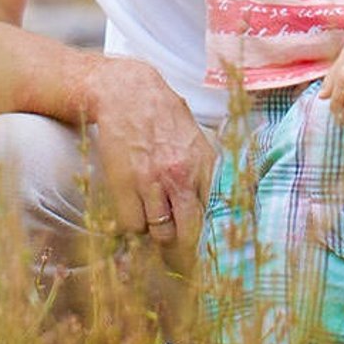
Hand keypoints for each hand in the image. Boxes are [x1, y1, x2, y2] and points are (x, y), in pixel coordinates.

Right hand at [89, 58, 213, 258]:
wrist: (125, 92)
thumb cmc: (163, 116)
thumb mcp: (196, 140)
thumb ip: (208, 174)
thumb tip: (219, 209)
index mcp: (205, 166)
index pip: (217, 218)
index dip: (213, 239)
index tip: (209, 251)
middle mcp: (181, 177)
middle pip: (190, 234)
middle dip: (185, 247)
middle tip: (180, 249)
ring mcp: (151, 183)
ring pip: (160, 234)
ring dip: (157, 232)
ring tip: (154, 217)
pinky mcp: (123, 184)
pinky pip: (133, 225)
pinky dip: (134, 223)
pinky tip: (135, 208)